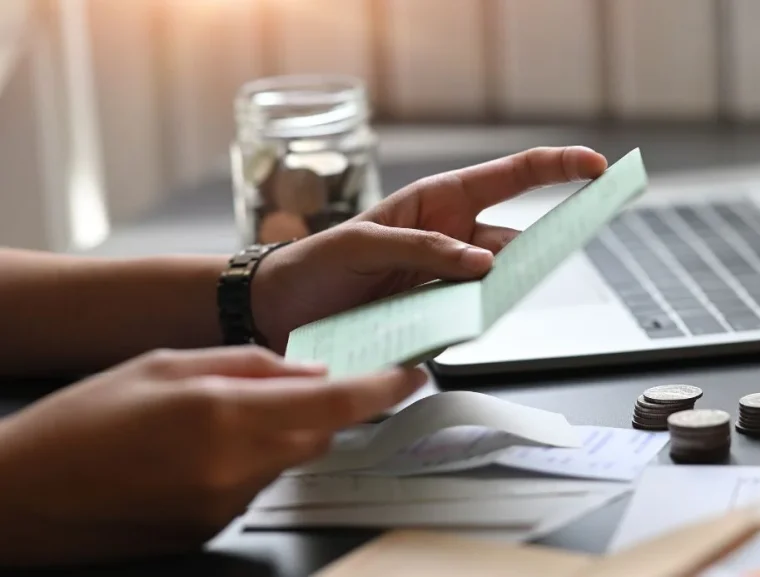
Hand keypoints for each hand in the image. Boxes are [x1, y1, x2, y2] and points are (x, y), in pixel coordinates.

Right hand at [0, 346, 424, 564]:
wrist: (24, 499)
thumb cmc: (81, 423)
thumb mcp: (165, 364)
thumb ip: (248, 364)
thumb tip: (308, 370)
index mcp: (226, 415)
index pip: (336, 403)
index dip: (384, 388)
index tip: (412, 375)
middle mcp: (236, 467)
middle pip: (319, 435)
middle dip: (318, 408)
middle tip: (282, 386)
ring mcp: (227, 506)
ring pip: (287, 460)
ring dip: (274, 435)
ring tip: (208, 421)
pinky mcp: (214, 529)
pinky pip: (255, 486)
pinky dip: (246, 463)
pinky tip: (193, 454)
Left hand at [252, 146, 607, 351]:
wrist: (281, 314)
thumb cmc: (315, 264)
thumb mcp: (362, 244)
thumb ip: (422, 248)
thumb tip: (482, 262)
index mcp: (439, 203)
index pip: (512, 177)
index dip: (557, 168)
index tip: (595, 167)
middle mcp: (452, 240)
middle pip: (519, 236)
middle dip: (547, 241)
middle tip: (567, 246)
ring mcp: (448, 282)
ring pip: (499, 284)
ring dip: (502, 291)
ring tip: (479, 296)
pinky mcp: (440, 319)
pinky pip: (472, 320)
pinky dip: (472, 324)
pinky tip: (448, 324)